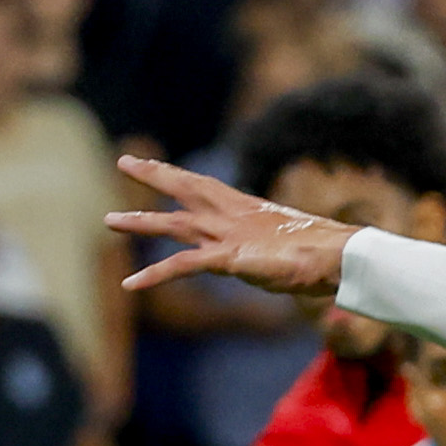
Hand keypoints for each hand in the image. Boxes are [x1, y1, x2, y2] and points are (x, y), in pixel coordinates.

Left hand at [108, 154, 356, 302]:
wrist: (337, 258)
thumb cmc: (318, 255)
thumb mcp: (282, 247)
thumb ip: (263, 249)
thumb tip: (261, 257)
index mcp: (244, 209)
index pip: (203, 184)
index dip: (176, 174)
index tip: (154, 164)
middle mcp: (230, 216)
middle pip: (185, 189)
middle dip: (154, 174)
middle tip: (124, 161)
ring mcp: (226, 235)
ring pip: (174, 224)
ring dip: (140, 222)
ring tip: (108, 221)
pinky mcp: (226, 258)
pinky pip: (181, 266)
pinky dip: (154, 275)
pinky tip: (129, 284)